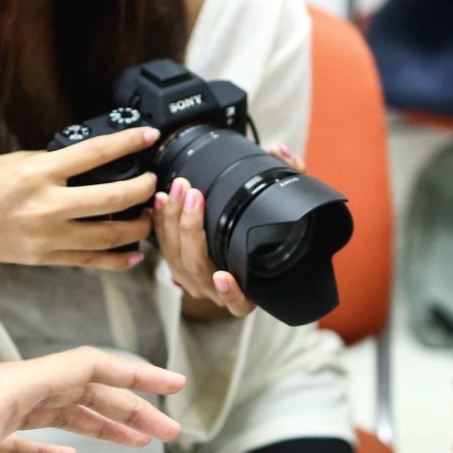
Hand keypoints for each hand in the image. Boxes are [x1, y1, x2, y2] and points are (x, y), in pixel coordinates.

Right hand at [0, 126, 160, 273]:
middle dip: (143, 189)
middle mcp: (45, 206)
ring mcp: (46, 237)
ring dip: (138, 226)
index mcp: (37, 172)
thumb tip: (88, 162)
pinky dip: (118, 259)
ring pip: (110, 236)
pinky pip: (91, 261)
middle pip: (113, 198)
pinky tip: (134, 253)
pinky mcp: (44, 258)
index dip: (129, 142)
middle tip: (153, 180)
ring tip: (148, 215)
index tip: (150, 135)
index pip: (96, 153)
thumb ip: (51, 163)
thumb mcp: (12, 161)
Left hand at [0, 347, 183, 452]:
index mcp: (3, 388)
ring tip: (133, 442)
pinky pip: (21, 438)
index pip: (86, 366)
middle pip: (75, 388)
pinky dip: (51, 449)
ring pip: (50, 413)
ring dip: (93, 425)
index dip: (134, 375)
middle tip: (167, 429)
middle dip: (124, 407)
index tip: (172, 384)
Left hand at [156, 141, 302, 318]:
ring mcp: (195, 282)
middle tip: (193, 195)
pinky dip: (161, 224)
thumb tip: (280, 151)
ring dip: (173, 222)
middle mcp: (218, 292)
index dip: (231, 292)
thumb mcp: (287, 207)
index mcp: (248, 292)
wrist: (247, 252)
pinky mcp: (177, 267)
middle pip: (197, 267)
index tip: (223, 275)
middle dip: (191, 229)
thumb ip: (291, 178)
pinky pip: (164, 248)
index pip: (239, 302)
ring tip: (177, 191)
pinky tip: (161, 202)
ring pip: (176, 258)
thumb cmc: (267, 231)